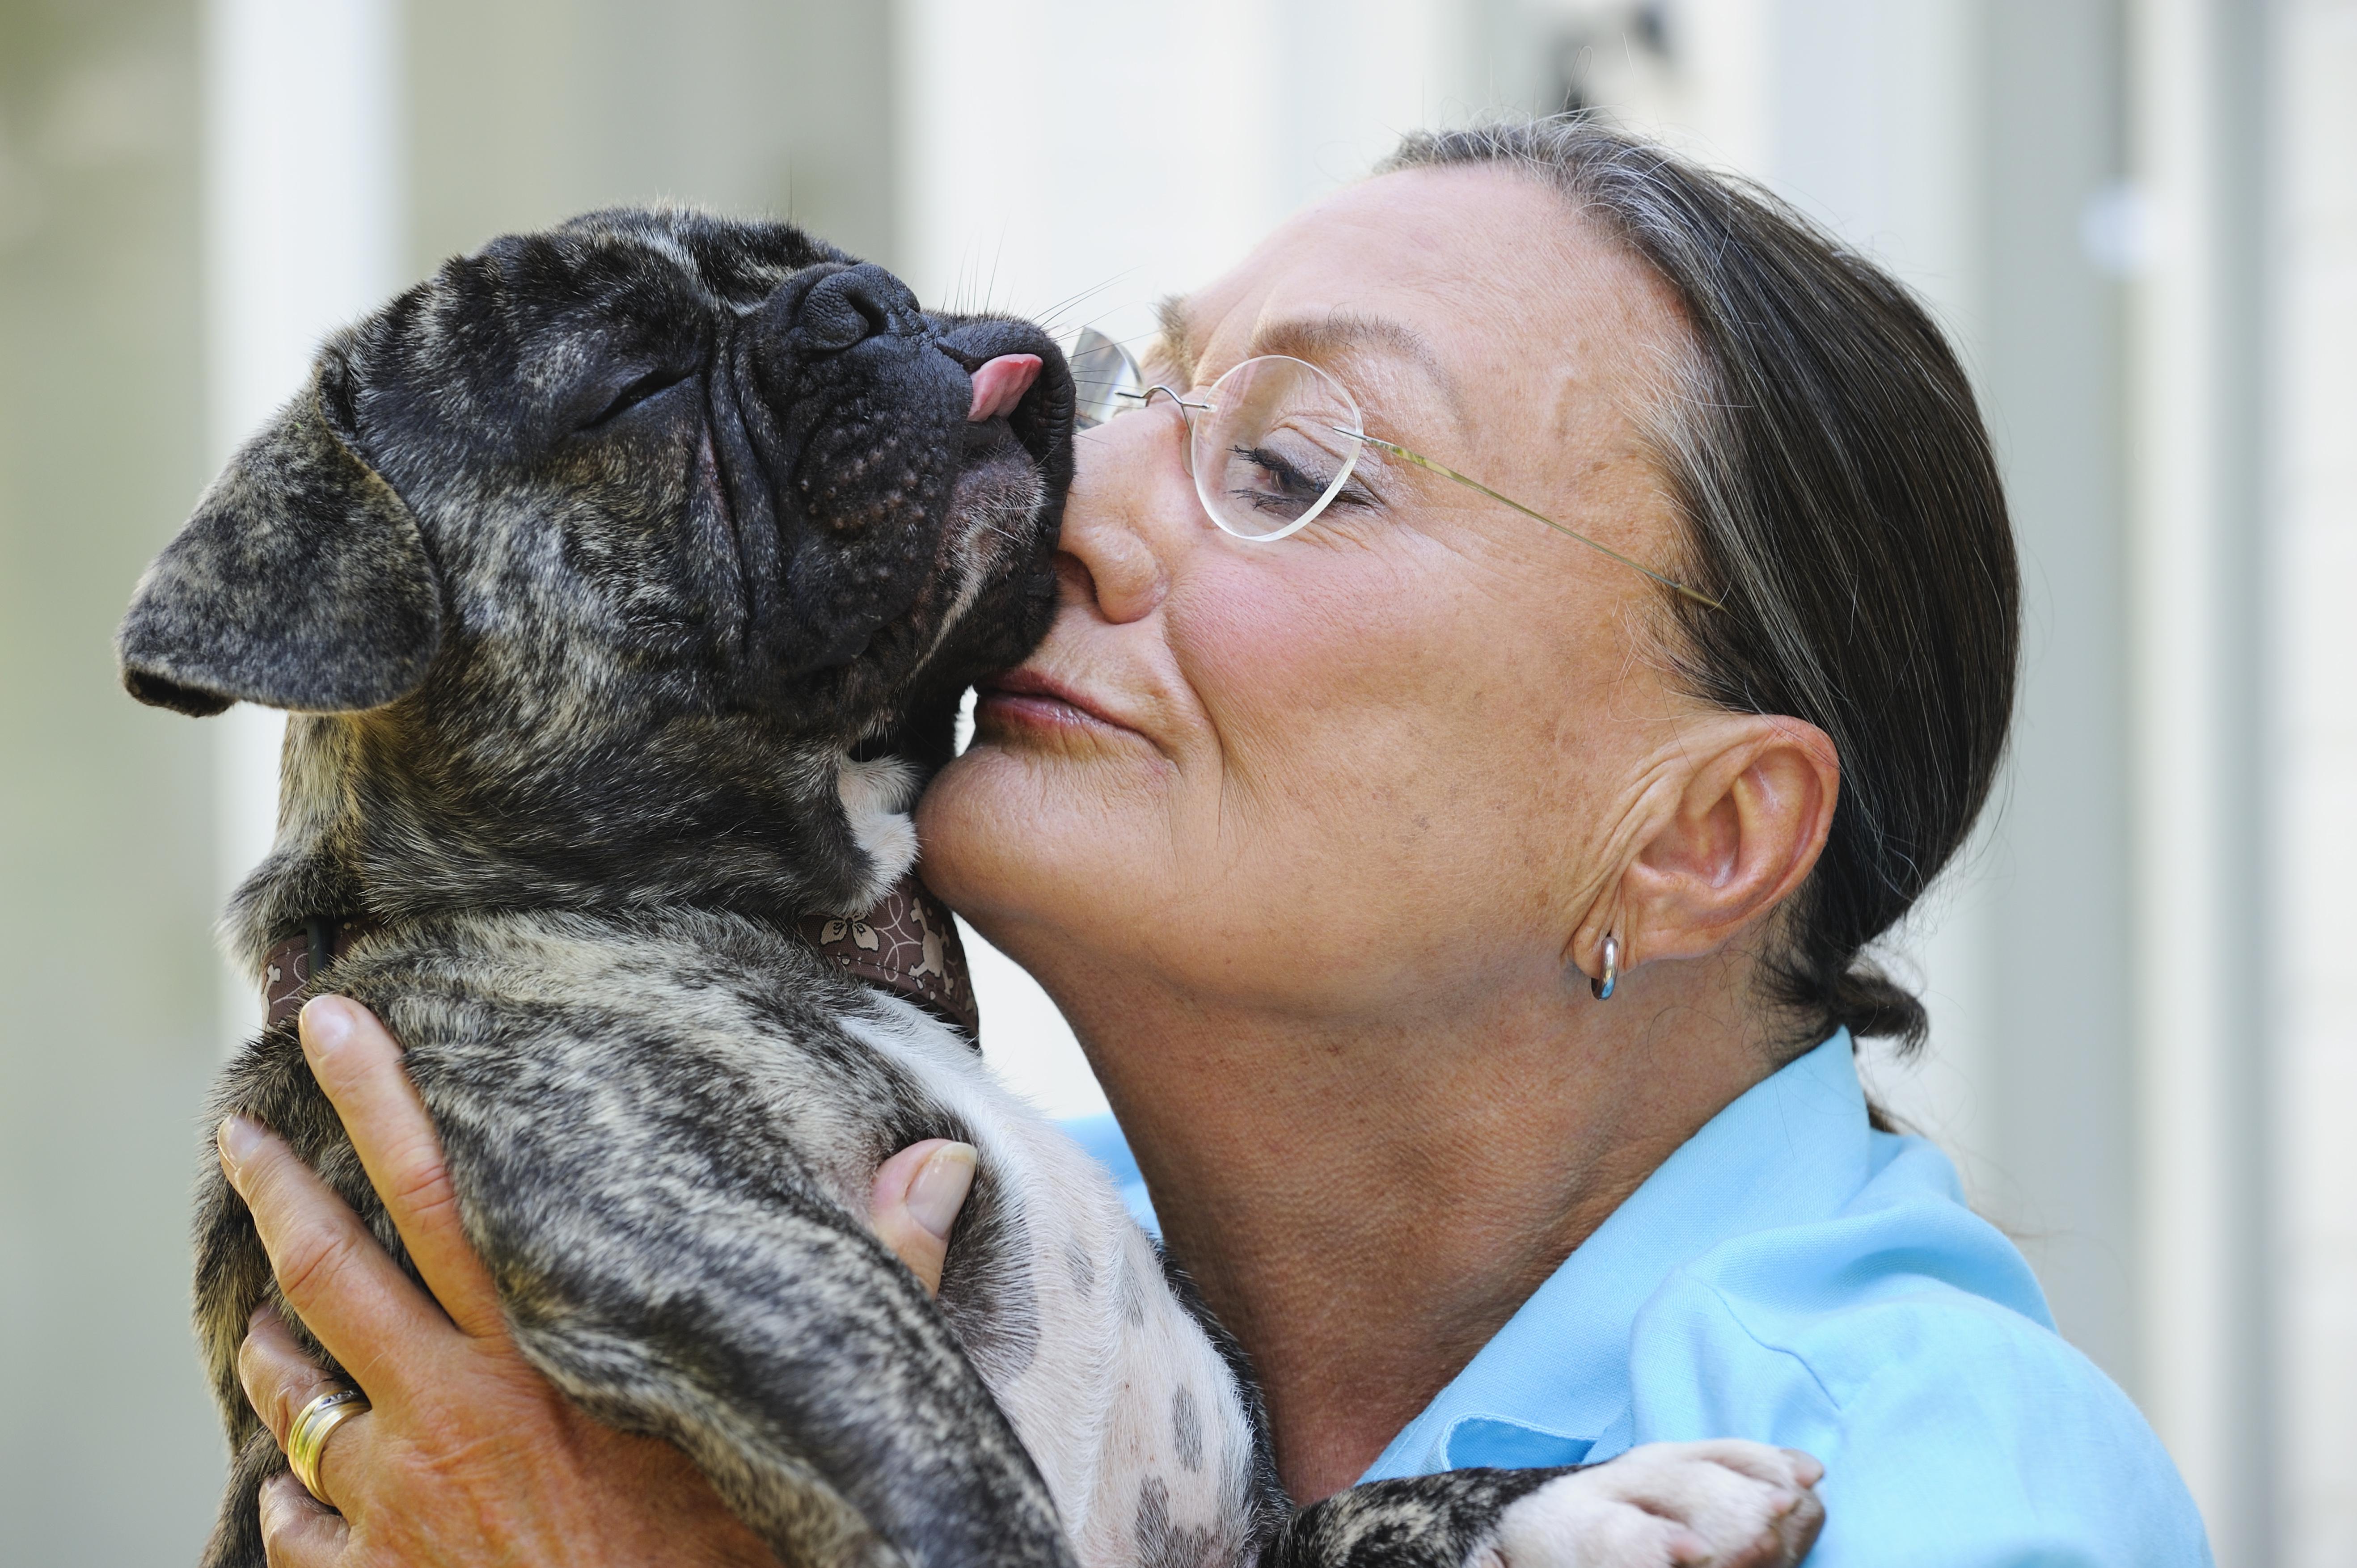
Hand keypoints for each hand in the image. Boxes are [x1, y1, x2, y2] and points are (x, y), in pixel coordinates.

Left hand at [220, 994, 976, 1565]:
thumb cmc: (721, 1554)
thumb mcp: (790, 1420)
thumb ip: (873, 1287)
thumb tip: (937, 1169)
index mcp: (538, 1355)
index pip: (440, 1191)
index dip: (380, 1101)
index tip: (333, 1025)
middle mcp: (446, 1415)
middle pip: (335, 1273)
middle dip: (281, 1187)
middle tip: (238, 1124)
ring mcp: (395, 1504)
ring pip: (298, 1396)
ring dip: (273, 1343)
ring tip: (259, 1303)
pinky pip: (298, 1525)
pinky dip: (286, 1488)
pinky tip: (286, 1476)